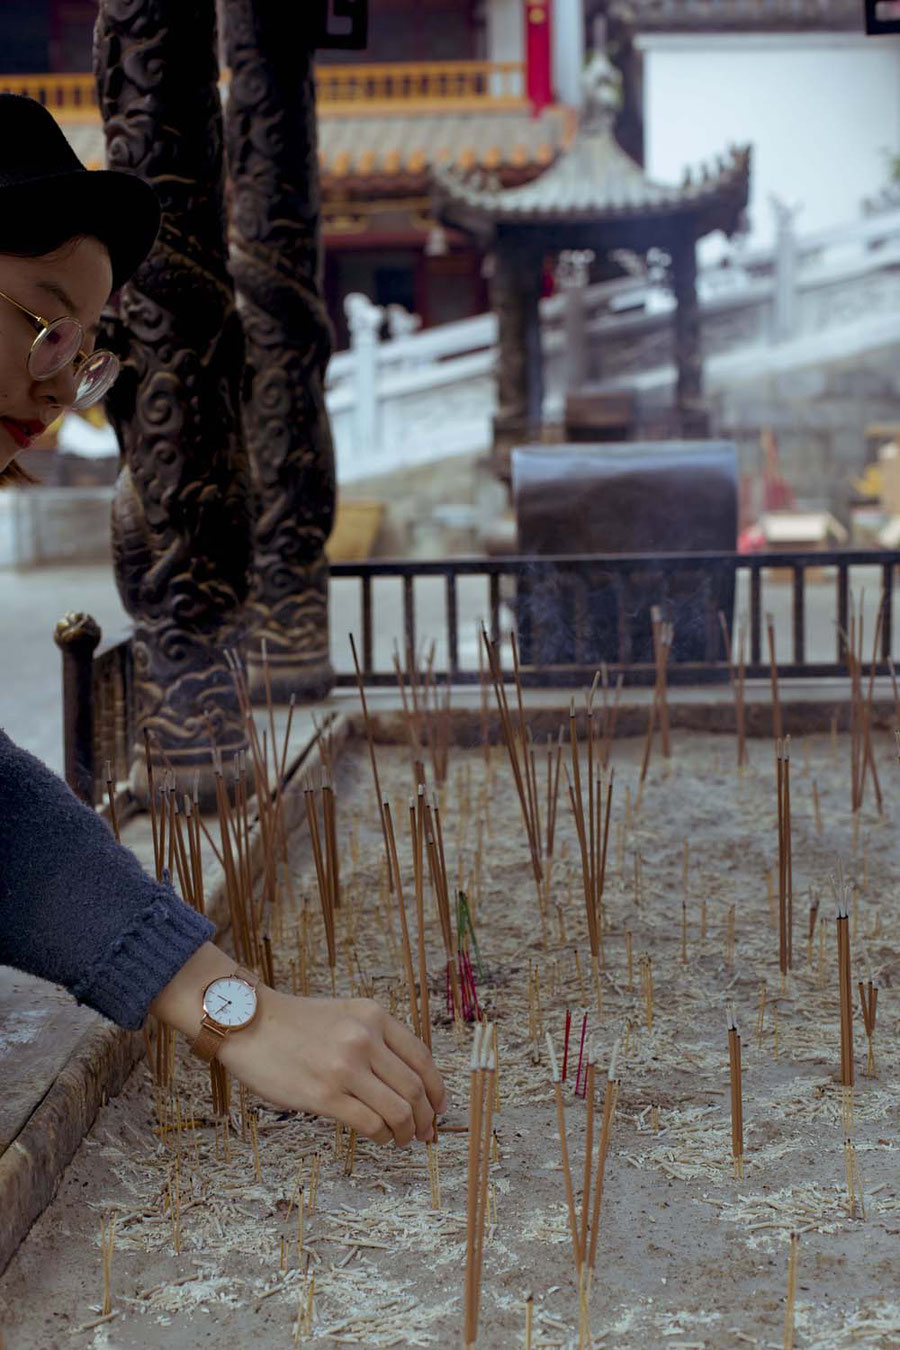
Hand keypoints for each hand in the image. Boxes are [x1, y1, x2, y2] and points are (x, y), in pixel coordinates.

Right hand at [149, 943, 446, 1146]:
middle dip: (425, 1117)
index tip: (439, 1107)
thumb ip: (376, 1038)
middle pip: (415, 1088)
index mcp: (375, 1016)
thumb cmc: (295, 1023)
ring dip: (407, 1132)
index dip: (437, 1089)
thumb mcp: (346, 1014)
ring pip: (399, 1110)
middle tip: (424, 1132)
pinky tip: (380, 1138)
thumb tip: (407, 1081)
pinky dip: (383, 1137)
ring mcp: (346, 1068)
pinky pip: (370, 1124)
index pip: (422, 1058)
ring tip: (402, 1139)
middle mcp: (365, 1039)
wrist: (249, 1023)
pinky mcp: (324, 1095)